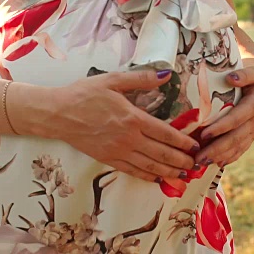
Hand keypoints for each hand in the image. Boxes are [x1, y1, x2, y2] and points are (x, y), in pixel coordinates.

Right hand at [16, 69, 199, 182]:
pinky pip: (132, 171)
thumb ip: (141, 79)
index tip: (195, 145)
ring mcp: (118, 151)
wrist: (57, 114)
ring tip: (183, 174)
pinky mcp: (108, 159)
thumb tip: (166, 74)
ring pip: (149, 165)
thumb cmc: (84, 94)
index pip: (165, 133)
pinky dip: (147, 176)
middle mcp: (128, 138)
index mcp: (132, 118)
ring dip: (168, 171)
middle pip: (161, 153)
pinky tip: (157, 178)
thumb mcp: (113, 80)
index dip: (183, 141)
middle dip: (180, 159)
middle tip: (195, 163)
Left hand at [194, 58, 253, 166]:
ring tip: (201, 163)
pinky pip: (241, 149)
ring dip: (220, 156)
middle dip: (216, 148)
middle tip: (198, 156)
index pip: (237, 118)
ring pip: (237, 146)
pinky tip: (216, 164)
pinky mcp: (252, 135)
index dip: (221, 127)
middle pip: (235, 137)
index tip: (204, 134)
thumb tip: (231, 78)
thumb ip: (245, 74)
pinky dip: (229, 157)